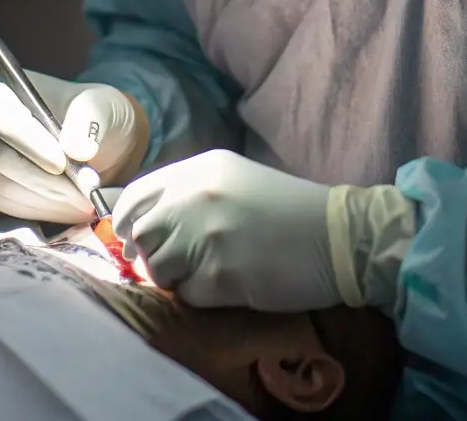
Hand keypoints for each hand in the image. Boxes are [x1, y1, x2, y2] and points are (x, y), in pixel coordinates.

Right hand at [0, 70, 148, 222]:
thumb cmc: (92, 114)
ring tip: (81, 203)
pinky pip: (6, 204)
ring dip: (44, 200)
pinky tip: (68, 208)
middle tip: (81, 194)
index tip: (64, 164)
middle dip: (42, 181)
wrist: (93, 139)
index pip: (6, 122)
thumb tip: (76, 149)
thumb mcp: (102, 105)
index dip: (33, 146)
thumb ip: (91, 119)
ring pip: (1, 186)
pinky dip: (39, 210)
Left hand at [113, 149, 339, 310]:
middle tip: (177, 265)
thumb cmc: (289, 211)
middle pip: (141, 235)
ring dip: (177, 278)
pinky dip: (202, 297)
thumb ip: (190, 195)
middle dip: (151, 255)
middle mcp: (195, 197)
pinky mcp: (219, 274)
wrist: (339, 237)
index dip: (127, 222)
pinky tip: (231, 284)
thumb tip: (144, 226)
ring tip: (210, 272)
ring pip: (157, 268)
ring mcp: (205, 236)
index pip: (137, 195)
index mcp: (199, 170)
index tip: (130, 239)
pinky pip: (187, 295)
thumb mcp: (234, 182)